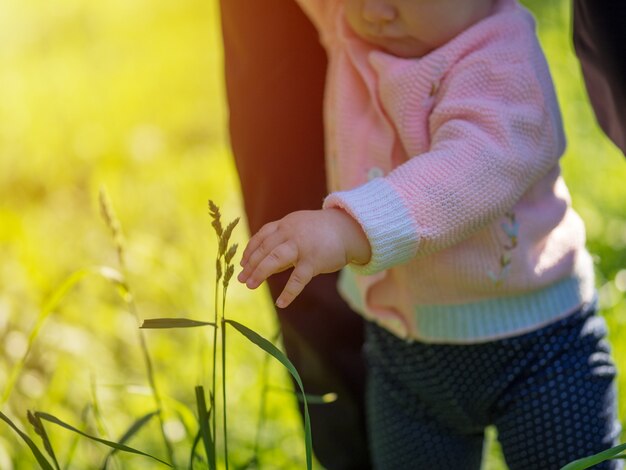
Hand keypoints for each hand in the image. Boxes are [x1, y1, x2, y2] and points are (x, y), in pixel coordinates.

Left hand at [238, 208, 370, 307]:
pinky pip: (298, 279)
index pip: (262, 236)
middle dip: (251, 264)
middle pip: (264, 249)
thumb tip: (266, 262)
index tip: (242, 263)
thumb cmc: (323, 232)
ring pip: (274, 259)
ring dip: (260, 273)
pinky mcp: (314, 261)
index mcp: (286, 224)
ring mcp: (301, 246)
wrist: (350, 229)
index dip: (250, 250)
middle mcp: (290, 233)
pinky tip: (281, 303)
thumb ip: (284, 243)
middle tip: (242, 279)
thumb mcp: (300, 229)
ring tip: (251, 286)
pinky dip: (288, 292)